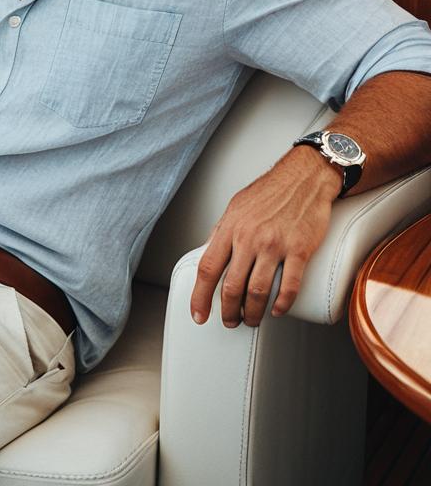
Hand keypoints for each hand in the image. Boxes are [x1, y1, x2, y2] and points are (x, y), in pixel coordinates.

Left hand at [190, 147, 339, 327]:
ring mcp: (275, 244)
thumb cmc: (268, 193)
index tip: (198, 314)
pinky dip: (282, 304)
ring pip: (258, 290)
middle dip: (227, 310)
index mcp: (230, 228)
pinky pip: (290, 285)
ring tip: (251, 320)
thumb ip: (222, 232)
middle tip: (230, 322)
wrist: (303, 178)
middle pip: (231, 285)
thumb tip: (208, 255)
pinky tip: (277, 311)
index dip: (200, 295)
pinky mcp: (300, 249)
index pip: (208, 268)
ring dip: (252, 312)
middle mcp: (249, 237)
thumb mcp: (235, 208)